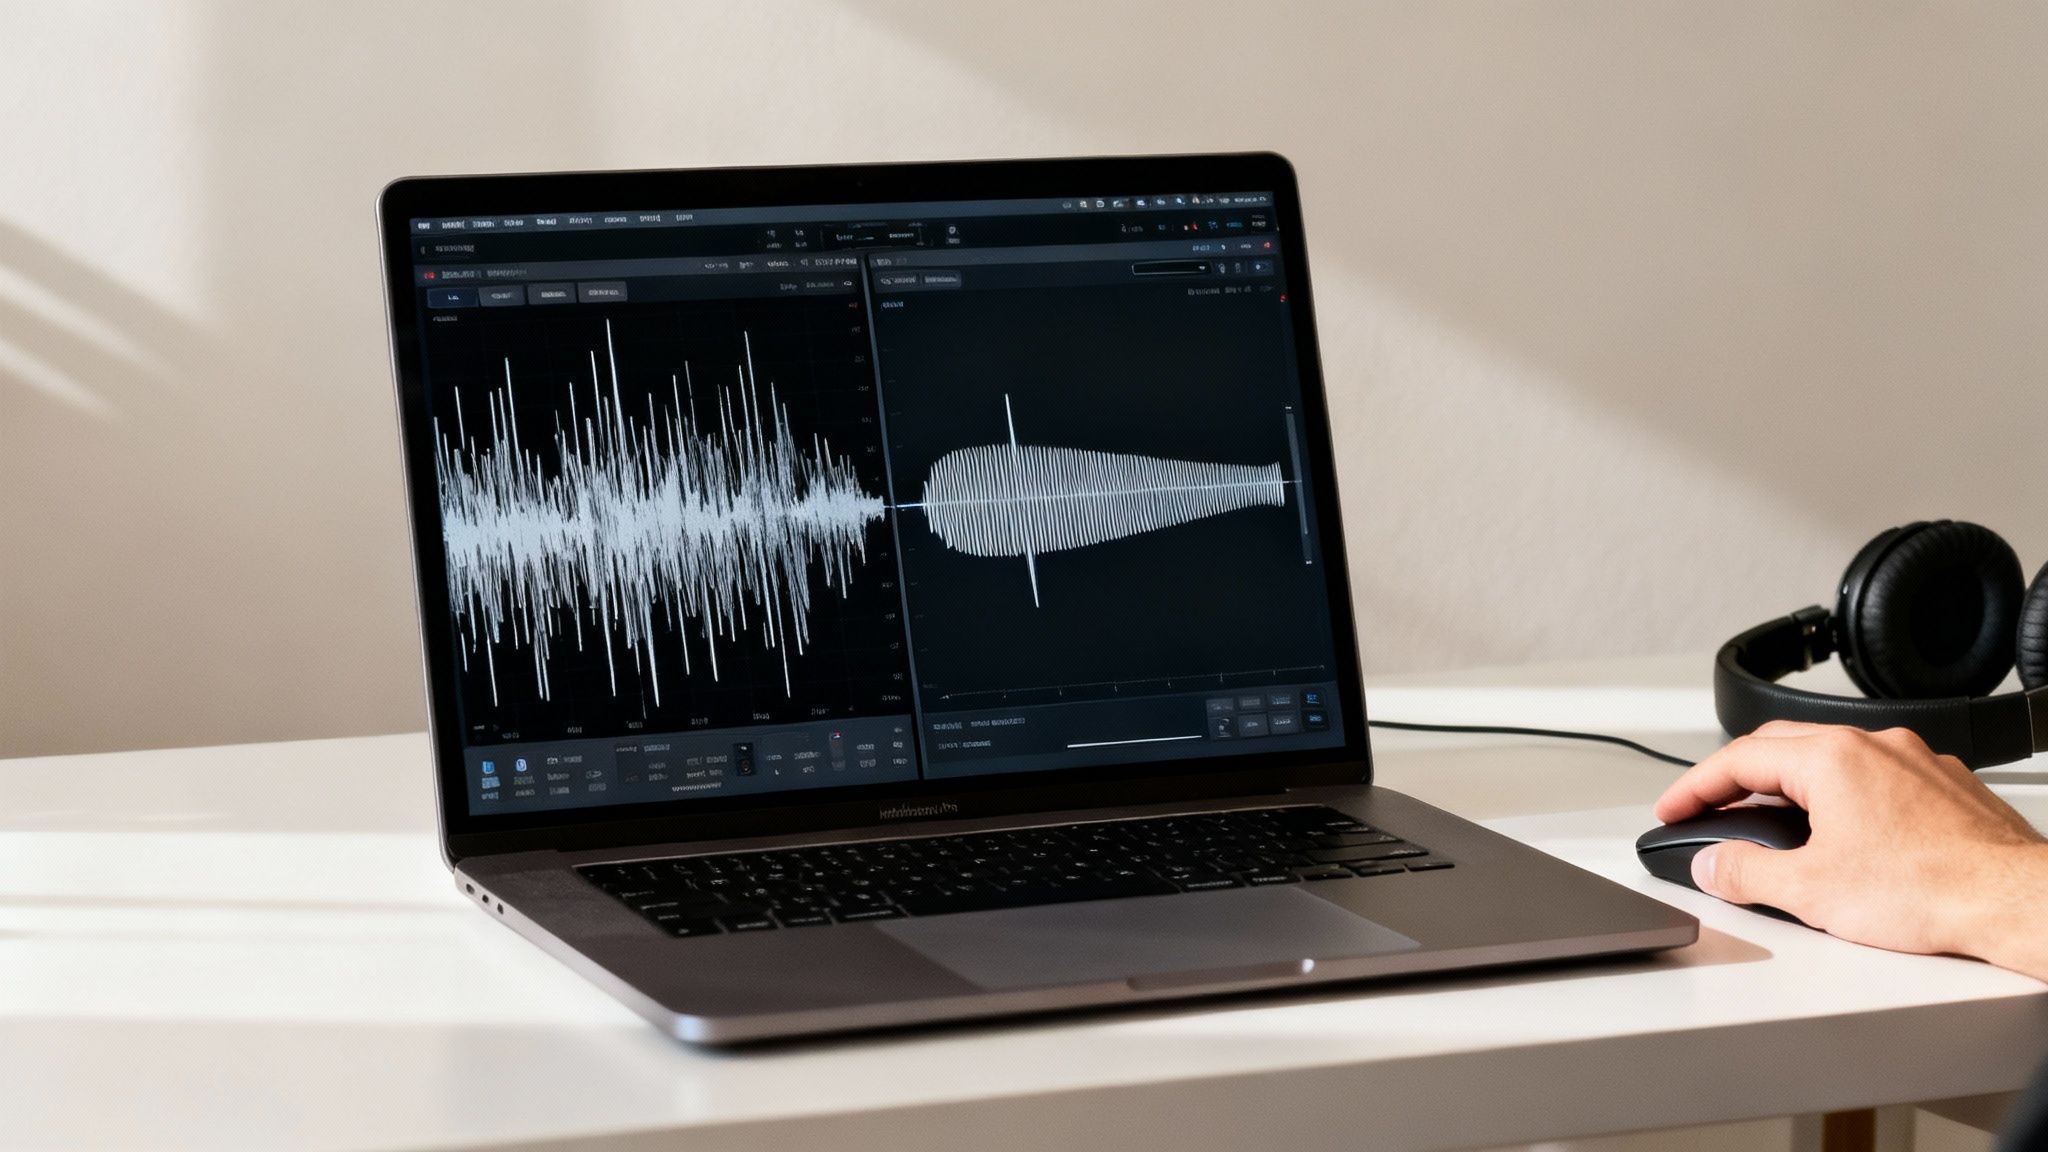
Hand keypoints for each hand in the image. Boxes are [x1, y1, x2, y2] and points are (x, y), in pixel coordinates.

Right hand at [1655, 721, 2047, 978]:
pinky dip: (1840, 800)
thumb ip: (1743, 872)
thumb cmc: (1932, 890)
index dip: (1692, 788)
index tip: (1671, 809)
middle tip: (1706, 811)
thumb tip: (1711, 863)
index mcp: (1831, 758)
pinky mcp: (1947, 786)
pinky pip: (1874, 779)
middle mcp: (1874, 745)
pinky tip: (1842, 838)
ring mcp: (1915, 762)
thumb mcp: (1809, 891)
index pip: (1737, 760)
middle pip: (1779, 748)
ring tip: (1770, 830)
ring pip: (1830, 762)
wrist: (2016, 903)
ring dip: (1789, 790)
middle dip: (1735, 780)